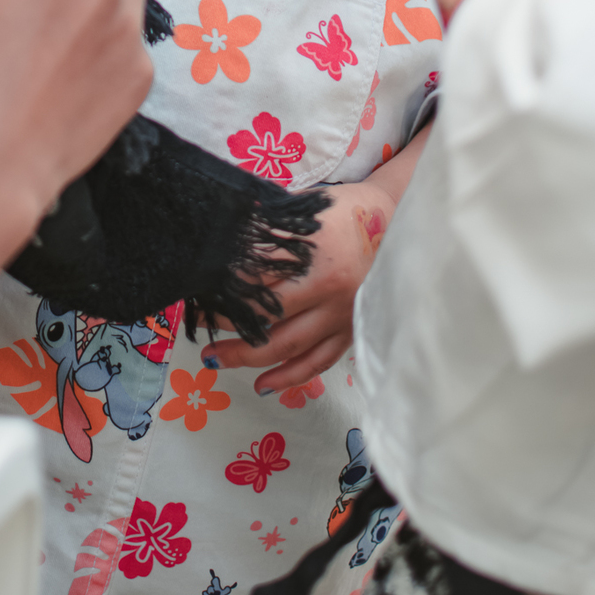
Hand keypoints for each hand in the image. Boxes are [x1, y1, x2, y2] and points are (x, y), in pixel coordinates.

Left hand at [200, 181, 397, 391]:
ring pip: (290, 347)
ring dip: (248, 357)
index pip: (258, 279)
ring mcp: (343, 314)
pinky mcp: (353, 330)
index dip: (224, 287)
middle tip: (198, 326)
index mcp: (316, 255)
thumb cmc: (343, 210)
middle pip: (269, 319)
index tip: (200, 289)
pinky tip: (262, 385)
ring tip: (214, 359)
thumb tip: (222, 241)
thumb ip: (267, 228)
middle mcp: (331, 290)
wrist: (396, 223)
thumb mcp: (303, 209)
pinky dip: (290, 377)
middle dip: (228, 326)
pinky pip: (318, 362)